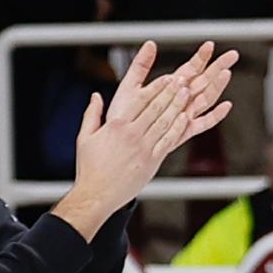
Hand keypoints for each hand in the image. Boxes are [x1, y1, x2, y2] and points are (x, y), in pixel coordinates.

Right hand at [69, 42, 242, 205]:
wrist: (96, 194)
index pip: (140, 100)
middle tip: (183, 80)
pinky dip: (178, 128)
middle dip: (171, 92)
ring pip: (165, 122)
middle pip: (156, 107)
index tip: (166, 78)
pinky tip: (185, 118)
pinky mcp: (151, 161)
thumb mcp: (85, 138)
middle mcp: (131, 134)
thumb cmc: (90, 168)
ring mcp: (143, 148)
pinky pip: (168, 141)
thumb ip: (92, 114)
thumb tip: (96, 96)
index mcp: (116, 126)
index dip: (156, 87)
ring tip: (187, 93)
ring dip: (178, 106)